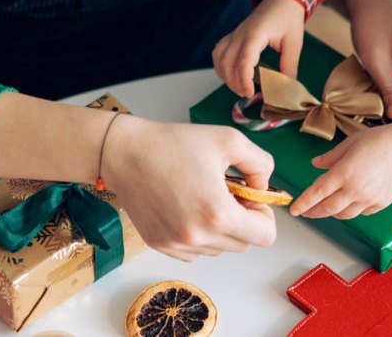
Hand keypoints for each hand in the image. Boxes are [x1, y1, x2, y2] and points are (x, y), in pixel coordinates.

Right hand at [102, 116, 276, 261]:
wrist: (125, 152)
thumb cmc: (173, 143)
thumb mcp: (228, 140)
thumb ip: (260, 164)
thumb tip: (263, 188)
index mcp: (218, 214)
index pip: (265, 236)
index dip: (264, 214)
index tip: (249, 195)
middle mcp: (198, 237)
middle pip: (244, 244)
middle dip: (243, 219)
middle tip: (227, 192)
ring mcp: (177, 245)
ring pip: (220, 249)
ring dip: (221, 228)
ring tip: (204, 196)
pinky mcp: (161, 246)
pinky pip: (195, 251)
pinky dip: (199, 234)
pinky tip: (187, 207)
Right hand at [212, 0, 306, 97]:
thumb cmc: (288, 17)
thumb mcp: (294, 43)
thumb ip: (289, 66)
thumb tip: (286, 86)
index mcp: (255, 35)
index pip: (243, 61)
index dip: (244, 80)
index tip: (250, 93)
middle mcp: (240, 34)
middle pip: (226, 62)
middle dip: (233, 82)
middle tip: (247, 93)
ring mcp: (235, 34)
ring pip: (219, 57)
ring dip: (224, 75)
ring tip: (238, 86)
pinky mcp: (234, 34)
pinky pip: (219, 50)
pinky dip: (220, 64)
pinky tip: (230, 72)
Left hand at [290, 114, 391, 218]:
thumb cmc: (380, 140)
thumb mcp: (350, 143)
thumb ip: (330, 157)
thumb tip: (316, 164)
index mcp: (344, 172)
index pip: (317, 193)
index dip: (303, 203)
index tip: (294, 210)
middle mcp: (355, 189)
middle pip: (327, 208)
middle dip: (313, 212)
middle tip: (306, 212)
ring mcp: (369, 199)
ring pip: (344, 214)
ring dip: (332, 212)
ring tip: (326, 207)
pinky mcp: (381, 204)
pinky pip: (361, 212)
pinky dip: (351, 210)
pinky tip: (349, 202)